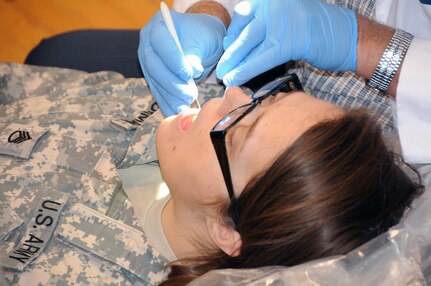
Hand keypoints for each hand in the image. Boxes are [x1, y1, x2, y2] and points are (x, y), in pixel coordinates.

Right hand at [138, 10, 225, 115]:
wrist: (202, 41)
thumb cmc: (204, 36)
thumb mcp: (204, 40)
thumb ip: (195, 54)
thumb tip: (192, 70)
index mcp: (159, 25)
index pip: (160, 41)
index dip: (172, 59)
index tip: (188, 74)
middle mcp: (148, 43)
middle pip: (153, 65)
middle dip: (172, 83)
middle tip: (189, 95)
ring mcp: (147, 61)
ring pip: (154, 81)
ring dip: (170, 97)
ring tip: (185, 106)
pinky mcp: (152, 77)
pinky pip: (157, 91)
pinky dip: (167, 103)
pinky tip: (176, 111)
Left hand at [216, 0, 357, 86]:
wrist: (349, 36)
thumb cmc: (319, 30)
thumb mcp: (289, 18)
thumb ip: (267, 24)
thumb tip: (239, 42)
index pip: (244, 13)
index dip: (234, 33)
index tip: (229, 48)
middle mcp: (275, 4)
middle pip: (245, 29)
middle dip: (231, 51)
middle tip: (221, 67)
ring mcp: (282, 20)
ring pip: (249, 44)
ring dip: (234, 63)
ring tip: (225, 76)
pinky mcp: (289, 40)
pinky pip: (262, 58)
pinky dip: (247, 70)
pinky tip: (236, 78)